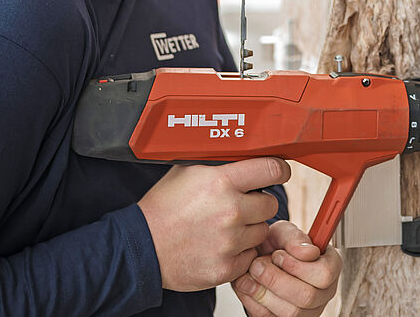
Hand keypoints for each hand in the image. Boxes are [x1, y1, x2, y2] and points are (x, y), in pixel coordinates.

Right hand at [137, 158, 289, 291]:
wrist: (140, 247)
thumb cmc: (162, 209)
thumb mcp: (186, 171)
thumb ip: (219, 162)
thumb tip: (244, 152)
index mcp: (221, 182)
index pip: (272, 169)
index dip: (279, 170)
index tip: (279, 172)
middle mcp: (230, 211)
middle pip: (271, 203)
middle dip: (259, 202)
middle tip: (240, 205)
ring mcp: (229, 242)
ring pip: (262, 230)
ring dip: (250, 228)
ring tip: (225, 227)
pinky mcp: (226, 267)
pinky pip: (250, 255)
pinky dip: (240, 252)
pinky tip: (220, 245)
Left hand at [232, 220, 342, 316]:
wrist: (258, 260)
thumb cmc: (276, 246)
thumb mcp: (283, 232)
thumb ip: (294, 238)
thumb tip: (308, 252)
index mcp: (330, 265)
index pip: (325, 273)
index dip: (298, 266)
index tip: (277, 254)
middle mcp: (324, 291)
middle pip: (308, 296)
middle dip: (276, 280)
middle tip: (257, 264)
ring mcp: (309, 310)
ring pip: (291, 312)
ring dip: (263, 292)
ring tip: (251, 274)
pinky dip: (254, 302)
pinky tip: (248, 286)